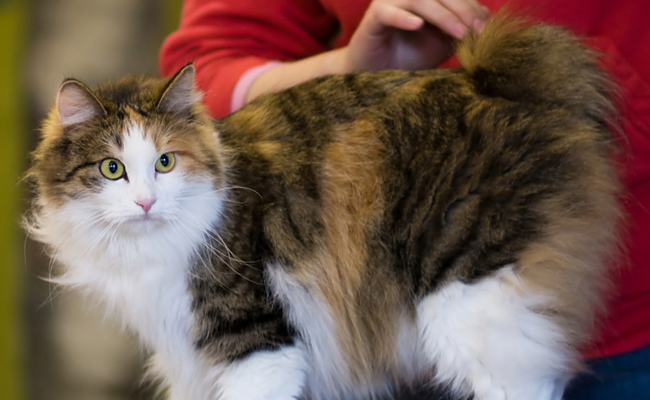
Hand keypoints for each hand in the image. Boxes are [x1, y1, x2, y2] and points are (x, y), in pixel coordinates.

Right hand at [340, 0, 488, 70]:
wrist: (376, 75)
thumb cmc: (409, 58)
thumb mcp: (441, 44)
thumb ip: (459, 31)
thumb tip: (487, 18)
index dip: (471, 6)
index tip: (485, 26)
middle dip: (462, 10)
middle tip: (477, 30)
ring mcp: (390, 2)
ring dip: (442, 15)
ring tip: (459, 33)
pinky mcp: (373, 17)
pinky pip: (388, 12)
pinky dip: (403, 18)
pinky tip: (418, 26)